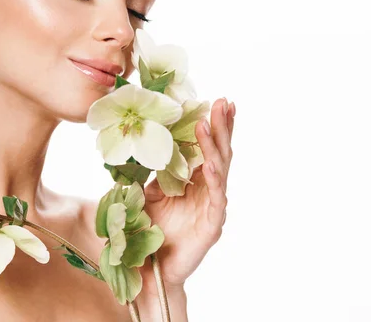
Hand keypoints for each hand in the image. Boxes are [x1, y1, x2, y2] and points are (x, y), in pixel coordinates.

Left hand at [139, 98, 235, 293]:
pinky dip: (213, 181)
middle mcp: (207, 190)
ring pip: (219, 171)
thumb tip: (146, 142)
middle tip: (224, 102)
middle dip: (221, 127)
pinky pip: (216, 200)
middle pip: (219, 153)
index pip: (208, 148)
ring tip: (207, 125)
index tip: (217, 102)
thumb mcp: (147, 193)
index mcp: (194, 181)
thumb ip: (153, 171)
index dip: (214, 126)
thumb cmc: (150, 230)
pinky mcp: (212, 226)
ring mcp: (212, 207)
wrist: (148, 267)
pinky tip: (209, 165)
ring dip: (213, 147)